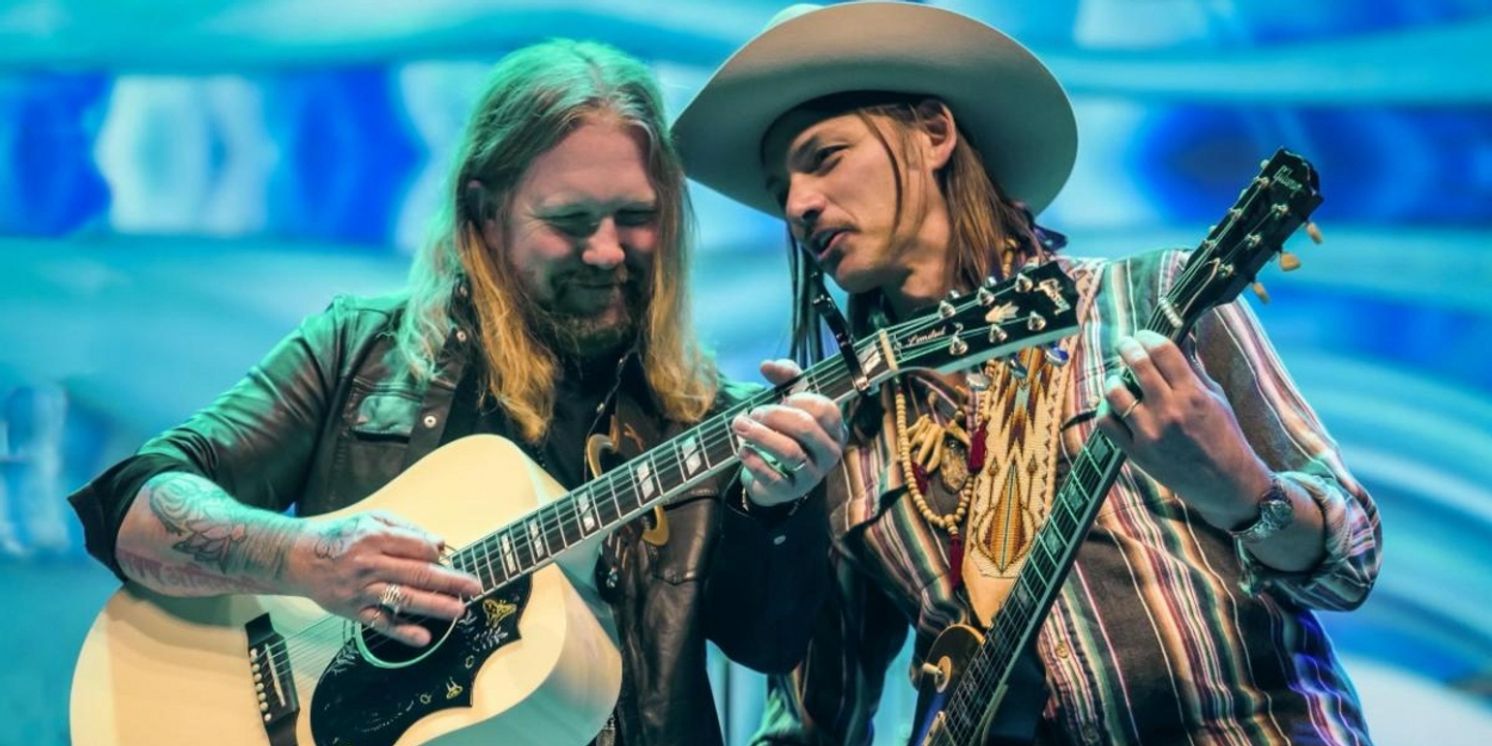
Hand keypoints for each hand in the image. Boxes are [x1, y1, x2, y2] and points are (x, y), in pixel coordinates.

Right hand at [285, 510, 484, 645]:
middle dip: (450, 581)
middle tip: (474, 587)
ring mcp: (362, 590)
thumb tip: (439, 542)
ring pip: (404, 599)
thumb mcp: (372, 519)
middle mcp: (369, 564)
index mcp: (375, 537)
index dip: (437, 554)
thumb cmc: (343, 535)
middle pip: (417, 573)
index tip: (448, 559)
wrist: (301, 557)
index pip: (418, 547)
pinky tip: (424, 638)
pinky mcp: (354, 610)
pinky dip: (402, 632)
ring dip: (434, 606)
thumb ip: (406, 529)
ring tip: (459, 610)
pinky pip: (381, 623)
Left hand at [733, 359, 847, 507]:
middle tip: (752, 412)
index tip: (779, 397)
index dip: (800, 399)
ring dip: (761, 436)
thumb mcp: (791, 403)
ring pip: (790, 452)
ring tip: (740, 426)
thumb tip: (767, 365)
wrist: (776, 477)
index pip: (825, 409)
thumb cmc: (788, 433)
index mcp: (834, 428)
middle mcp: (829, 453)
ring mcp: (812, 475)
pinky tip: (742, 450)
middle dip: (775, 416)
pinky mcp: (791, 491)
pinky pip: (774, 477)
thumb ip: (785, 379)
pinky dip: (756, 462)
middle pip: (806, 429)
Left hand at [1095, 331, 1270, 528]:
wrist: (1225, 483)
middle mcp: (1169, 411)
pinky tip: (1115, 406)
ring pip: (1115, 392)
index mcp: (1193, 394)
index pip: (1162, 350)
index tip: (1143, 334)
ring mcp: (1150, 433)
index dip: (1148, 336)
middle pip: (1137, 364)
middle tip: (1125, 344)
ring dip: (1114, 379)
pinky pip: (1106, 423)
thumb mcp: (1215, 396)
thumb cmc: (1224, 436)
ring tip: (1119, 378)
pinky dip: (1106, 410)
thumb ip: (1193, 368)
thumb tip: (1179, 337)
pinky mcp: (1136, 453)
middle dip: (1127, 347)